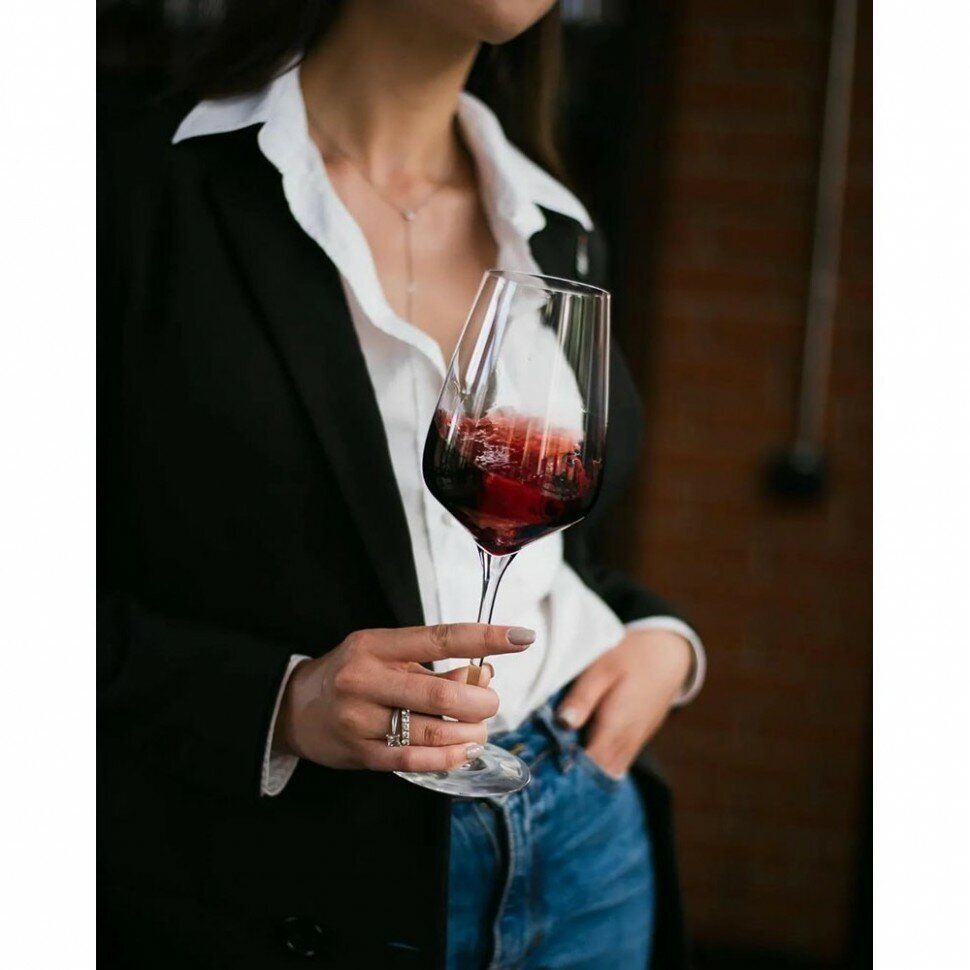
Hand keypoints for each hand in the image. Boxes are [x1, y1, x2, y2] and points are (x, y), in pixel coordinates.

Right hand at [274, 623, 534, 772]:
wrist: (296, 708)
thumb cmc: (354, 675)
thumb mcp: (387, 656)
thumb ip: (434, 664)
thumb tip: (485, 676)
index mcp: (375, 645)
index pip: (440, 637)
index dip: (485, 639)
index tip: (522, 638)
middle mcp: (365, 679)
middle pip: (440, 693)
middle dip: (480, 702)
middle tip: (491, 703)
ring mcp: (360, 719)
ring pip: (431, 730)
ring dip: (470, 732)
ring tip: (480, 729)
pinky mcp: (360, 753)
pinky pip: (414, 758)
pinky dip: (448, 756)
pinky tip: (463, 751)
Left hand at [556, 629, 692, 778]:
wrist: (669, 656)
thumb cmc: (631, 656)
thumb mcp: (602, 668)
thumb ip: (583, 697)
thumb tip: (562, 724)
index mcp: (615, 726)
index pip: (588, 765)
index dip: (563, 769)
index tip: (540, 763)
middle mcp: (626, 743)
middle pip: (595, 774)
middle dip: (570, 774)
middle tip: (542, 764)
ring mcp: (632, 745)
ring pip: (606, 772)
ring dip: (584, 770)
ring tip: (556, 759)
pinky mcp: (634, 742)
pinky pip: (615, 763)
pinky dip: (597, 763)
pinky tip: (577, 751)